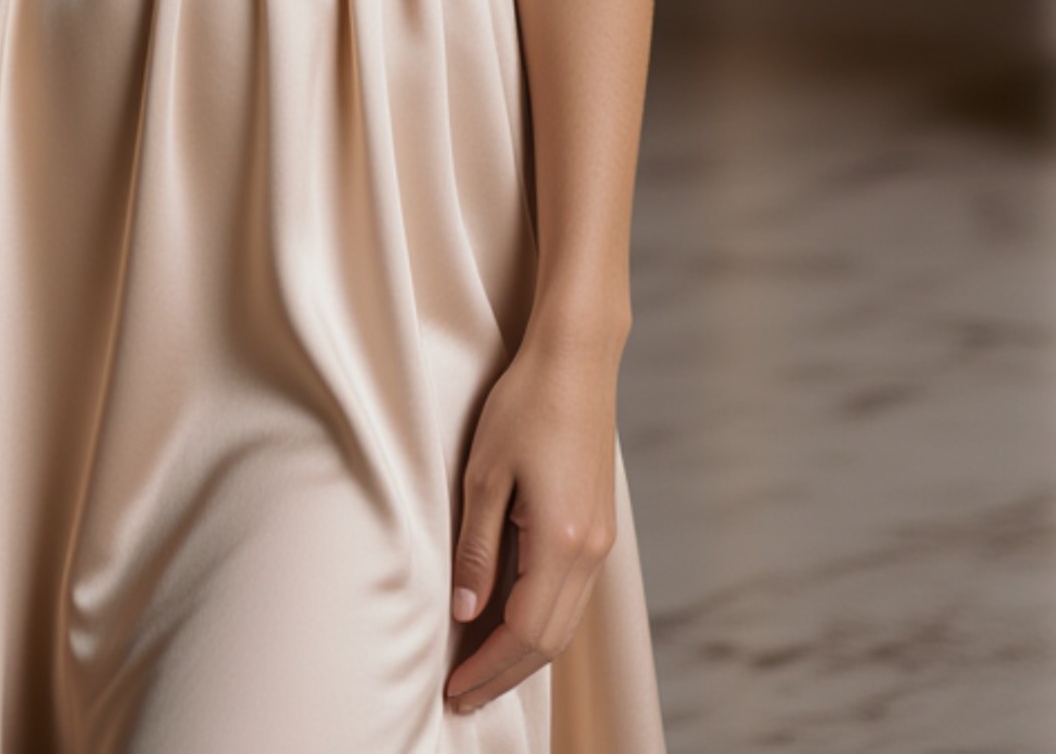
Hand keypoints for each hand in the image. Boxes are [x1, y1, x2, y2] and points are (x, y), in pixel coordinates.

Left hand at [443, 326, 620, 715]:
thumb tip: (465, 610)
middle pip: (549, 641)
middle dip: (504, 674)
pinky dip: (540, 621)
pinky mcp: (599, 527)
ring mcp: (601, 541)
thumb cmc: (525, 404)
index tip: (454, 689)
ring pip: (565, 623)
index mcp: (562, 542)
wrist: (577, 359)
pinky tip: (510, 622)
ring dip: (523, 653)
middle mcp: (591, 551)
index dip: (487, 667)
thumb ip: (477, 549)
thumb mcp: (484, 474)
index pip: (524, 633)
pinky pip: (571, 596)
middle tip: (462, 696)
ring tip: (480, 670)